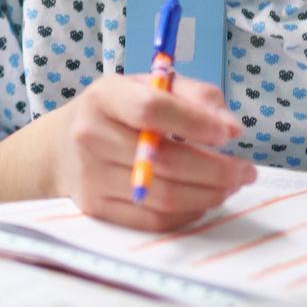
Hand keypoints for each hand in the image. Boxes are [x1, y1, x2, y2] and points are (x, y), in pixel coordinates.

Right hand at [53, 73, 255, 230]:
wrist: (62, 147)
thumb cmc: (118, 112)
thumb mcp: (150, 86)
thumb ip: (197, 97)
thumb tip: (230, 129)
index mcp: (104, 97)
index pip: (151, 109)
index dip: (194, 123)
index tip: (226, 135)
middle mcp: (91, 135)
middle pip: (164, 160)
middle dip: (217, 169)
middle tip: (244, 170)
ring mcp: (92, 176)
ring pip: (164, 195)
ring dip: (209, 194)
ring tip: (230, 185)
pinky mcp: (97, 208)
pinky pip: (154, 220)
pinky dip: (188, 212)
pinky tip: (201, 199)